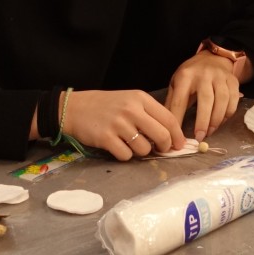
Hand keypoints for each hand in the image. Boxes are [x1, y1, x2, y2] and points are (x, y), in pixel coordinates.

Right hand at [63, 89, 186, 160]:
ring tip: (130, 144)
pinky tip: (117, 147)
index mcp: (140, 98)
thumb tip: (170, 136)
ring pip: (144, 149)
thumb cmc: (106, 105)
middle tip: (160, 149)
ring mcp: (118, 124)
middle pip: (161, 135)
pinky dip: (124, 155)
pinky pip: (126, 156)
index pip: (169, 118)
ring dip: (141, 152)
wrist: (75, 108)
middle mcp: (131, 109)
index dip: (177, 135)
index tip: (179, 145)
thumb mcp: (129, 101)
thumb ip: (148, 114)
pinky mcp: (106, 138)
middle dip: (164, 147)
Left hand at [165, 52, 243, 140]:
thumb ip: (172, 103)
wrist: (212, 58)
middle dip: (203, 121)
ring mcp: (220, 77)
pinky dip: (228, 114)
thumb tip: (167, 126)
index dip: (178, 119)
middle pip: (206, 100)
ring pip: (222, 100)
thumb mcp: (176, 83)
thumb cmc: (191, 75)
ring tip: (209, 132)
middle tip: (199, 137)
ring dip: (216, 120)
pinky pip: (233, 100)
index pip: (180, 100)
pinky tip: (220, 122)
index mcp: (185, 76)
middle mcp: (204, 75)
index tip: (178, 137)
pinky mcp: (233, 80)